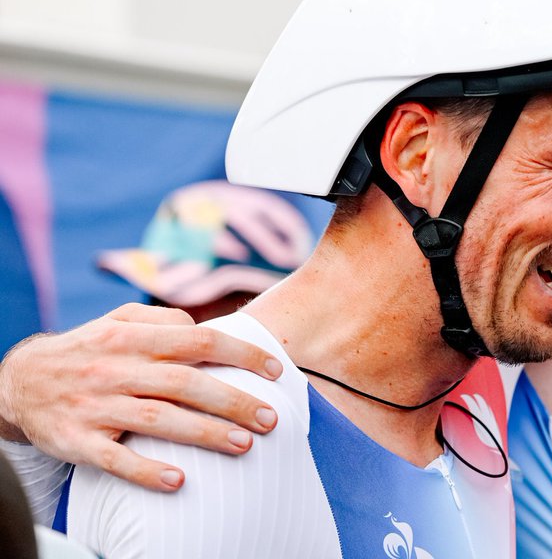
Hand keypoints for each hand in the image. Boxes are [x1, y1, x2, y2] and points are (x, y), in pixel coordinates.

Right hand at [0, 303, 281, 490]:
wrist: (18, 382)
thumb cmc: (89, 349)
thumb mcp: (118, 321)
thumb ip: (163, 320)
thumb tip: (207, 328)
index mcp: (132, 337)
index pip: (199, 340)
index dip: (242, 353)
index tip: (276, 371)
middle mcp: (116, 369)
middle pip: (186, 382)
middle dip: (234, 400)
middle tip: (271, 418)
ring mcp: (96, 406)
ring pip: (158, 419)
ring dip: (204, 433)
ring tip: (244, 444)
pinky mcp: (77, 441)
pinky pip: (115, 459)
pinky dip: (146, 471)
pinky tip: (179, 481)